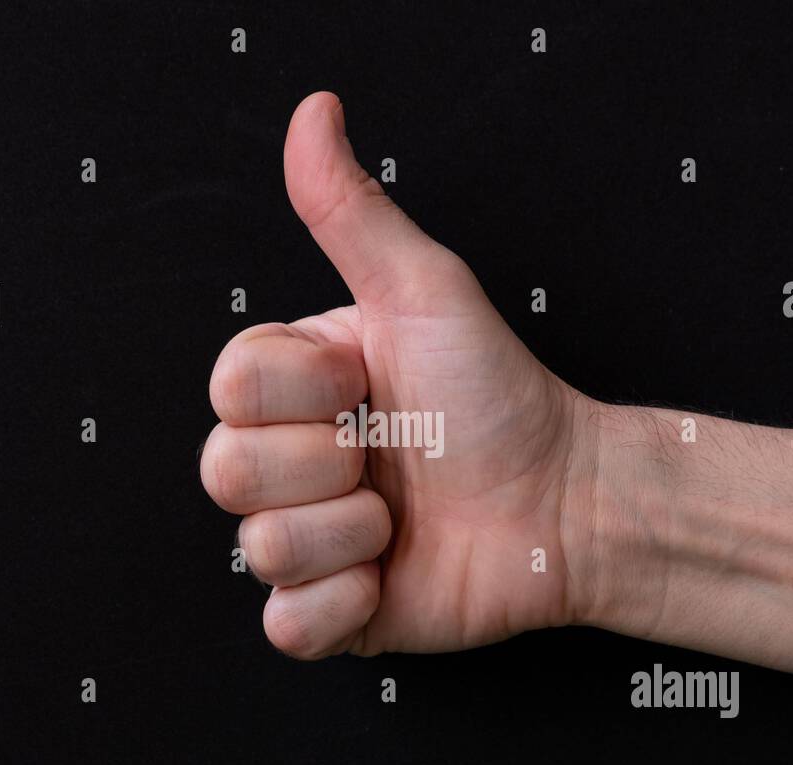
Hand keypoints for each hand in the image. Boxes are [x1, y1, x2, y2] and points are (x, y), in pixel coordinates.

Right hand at [199, 91, 652, 657]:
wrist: (566, 504)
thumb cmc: (499, 395)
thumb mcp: (424, 292)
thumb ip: (353, 213)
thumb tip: (314, 112)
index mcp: (294, 390)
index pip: (229, 389)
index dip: (304, 391)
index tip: (370, 383)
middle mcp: (288, 464)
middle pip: (226, 471)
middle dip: (328, 462)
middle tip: (391, 453)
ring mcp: (307, 542)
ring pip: (261, 547)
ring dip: (352, 530)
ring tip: (404, 516)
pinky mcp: (332, 614)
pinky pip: (286, 625)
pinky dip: (342, 603)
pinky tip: (390, 573)